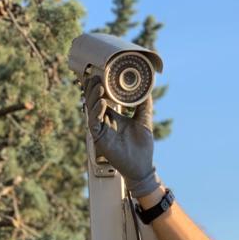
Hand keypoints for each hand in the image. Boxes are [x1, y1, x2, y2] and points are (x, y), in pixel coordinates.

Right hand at [85, 76, 160, 197]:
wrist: (142, 166)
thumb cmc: (142, 146)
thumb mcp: (144, 120)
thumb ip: (144, 105)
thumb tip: (148, 87)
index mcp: (112, 116)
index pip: (101, 98)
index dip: (99, 86)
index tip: (101, 73)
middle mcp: (104, 121)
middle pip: (93, 101)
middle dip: (92, 88)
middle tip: (95, 75)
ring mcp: (100, 130)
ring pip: (91, 110)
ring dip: (93, 97)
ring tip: (98, 86)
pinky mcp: (99, 139)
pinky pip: (94, 123)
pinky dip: (96, 112)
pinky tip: (101, 103)